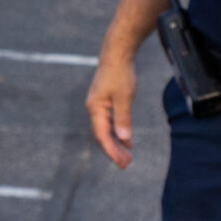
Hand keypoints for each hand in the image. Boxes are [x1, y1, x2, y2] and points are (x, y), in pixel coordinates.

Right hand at [87, 43, 136, 168]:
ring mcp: (98, 106)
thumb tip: (124, 138)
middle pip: (102, 135)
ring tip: (127, 157)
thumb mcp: (124, 97)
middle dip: (113, 151)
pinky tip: (126, 141)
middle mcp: (94, 109)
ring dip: (116, 144)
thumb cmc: (120, 75)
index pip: (102, 135)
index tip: (121, 163)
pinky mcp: (105, 103)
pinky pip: (109, 123)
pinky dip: (117, 133)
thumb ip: (123, 118)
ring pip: (106, 130)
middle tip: (126, 165)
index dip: (111, 151)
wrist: (116, 55)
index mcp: (95, 109)